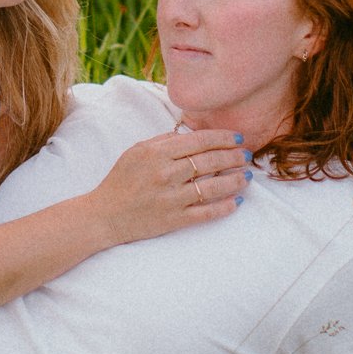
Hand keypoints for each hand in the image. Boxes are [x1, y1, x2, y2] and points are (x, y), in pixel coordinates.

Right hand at [91, 128, 249, 244]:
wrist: (104, 215)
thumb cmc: (120, 180)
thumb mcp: (136, 151)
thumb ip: (163, 141)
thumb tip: (191, 134)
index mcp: (156, 153)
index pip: (199, 141)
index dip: (222, 138)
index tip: (237, 138)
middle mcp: (166, 174)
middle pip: (210, 161)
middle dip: (233, 157)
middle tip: (246, 156)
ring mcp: (171, 198)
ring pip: (213, 187)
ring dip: (235, 181)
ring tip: (247, 177)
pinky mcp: (174, 219)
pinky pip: (206, 213)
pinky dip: (225, 207)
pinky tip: (237, 201)